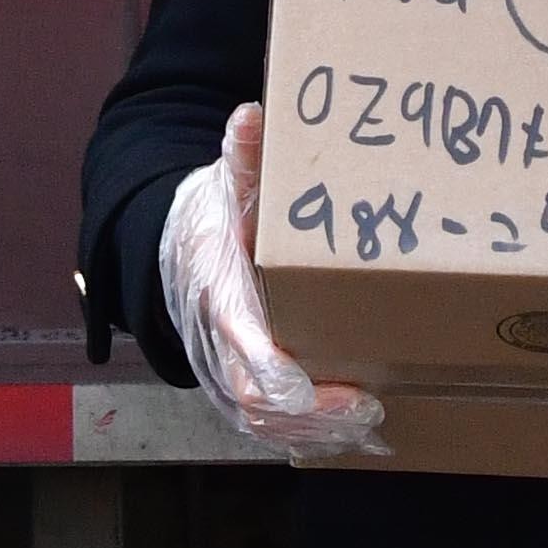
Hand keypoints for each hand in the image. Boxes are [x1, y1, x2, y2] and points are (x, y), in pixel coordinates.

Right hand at [156, 104, 387, 459]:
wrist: (174, 242)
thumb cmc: (213, 212)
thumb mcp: (225, 182)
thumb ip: (243, 157)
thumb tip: (252, 116)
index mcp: (222, 300)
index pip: (254, 363)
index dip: (301, 389)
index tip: (351, 388)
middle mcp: (218, 345)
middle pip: (261, 408)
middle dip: (317, 418)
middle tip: (373, 406)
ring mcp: (224, 368)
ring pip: (263, 423)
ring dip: (315, 430)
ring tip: (369, 421)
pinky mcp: (237, 379)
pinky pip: (265, 421)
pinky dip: (304, 431)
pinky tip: (346, 426)